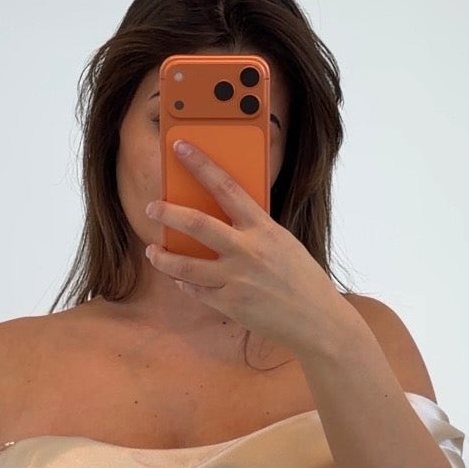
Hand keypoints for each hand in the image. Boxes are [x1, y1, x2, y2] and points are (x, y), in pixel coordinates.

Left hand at [145, 137, 346, 357]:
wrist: (316, 320)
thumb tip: (222, 217)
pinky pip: (196, 291)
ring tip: (152, 251)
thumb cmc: (302, 278)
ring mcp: (237, 280)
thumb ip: (254, 230)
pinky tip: (177, 278)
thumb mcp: (282, 242)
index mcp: (263, 229)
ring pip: (186, 265)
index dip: (201, 165)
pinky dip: (183, 283)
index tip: (180, 147)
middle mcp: (248, 251)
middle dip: (168, 214)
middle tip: (152, 208)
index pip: (226, 187)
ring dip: (163, 257)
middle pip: (197, 225)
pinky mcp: (230, 305)